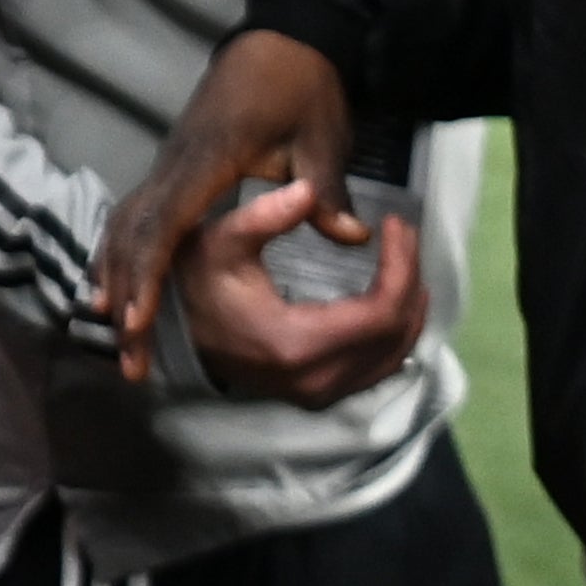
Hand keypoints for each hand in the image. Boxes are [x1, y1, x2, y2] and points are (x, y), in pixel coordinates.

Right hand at [95, 28, 358, 382]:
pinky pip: (134, 215)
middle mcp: (175, 166)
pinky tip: (120, 281)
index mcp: (208, 159)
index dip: (149, 272)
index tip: (137, 319)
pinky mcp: (171, 168)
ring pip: (126, 224)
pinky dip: (122, 251)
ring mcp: (168, 166)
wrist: (278, 44)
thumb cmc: (300, 88)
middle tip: (124, 345)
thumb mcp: (322, 135)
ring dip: (117, 274)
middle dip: (125, 289)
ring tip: (114, 327)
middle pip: (133, 231)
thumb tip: (353, 236)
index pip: (167, 222)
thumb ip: (326, 188)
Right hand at [175, 178, 430, 407]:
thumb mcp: (220, 241)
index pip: (381, 312)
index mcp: (296, 343)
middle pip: (396, 335)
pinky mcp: (320, 394)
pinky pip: (378, 368)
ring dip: (409, 307)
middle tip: (404, 234)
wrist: (174, 333)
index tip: (397, 222)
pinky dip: (395, 332)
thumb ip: (263, 217)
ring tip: (406, 260)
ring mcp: (319, 393)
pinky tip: (395, 299)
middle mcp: (315, 379)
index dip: (401, 265)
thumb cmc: (195, 283)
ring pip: (395, 355)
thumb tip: (308, 191)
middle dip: (410, 280)